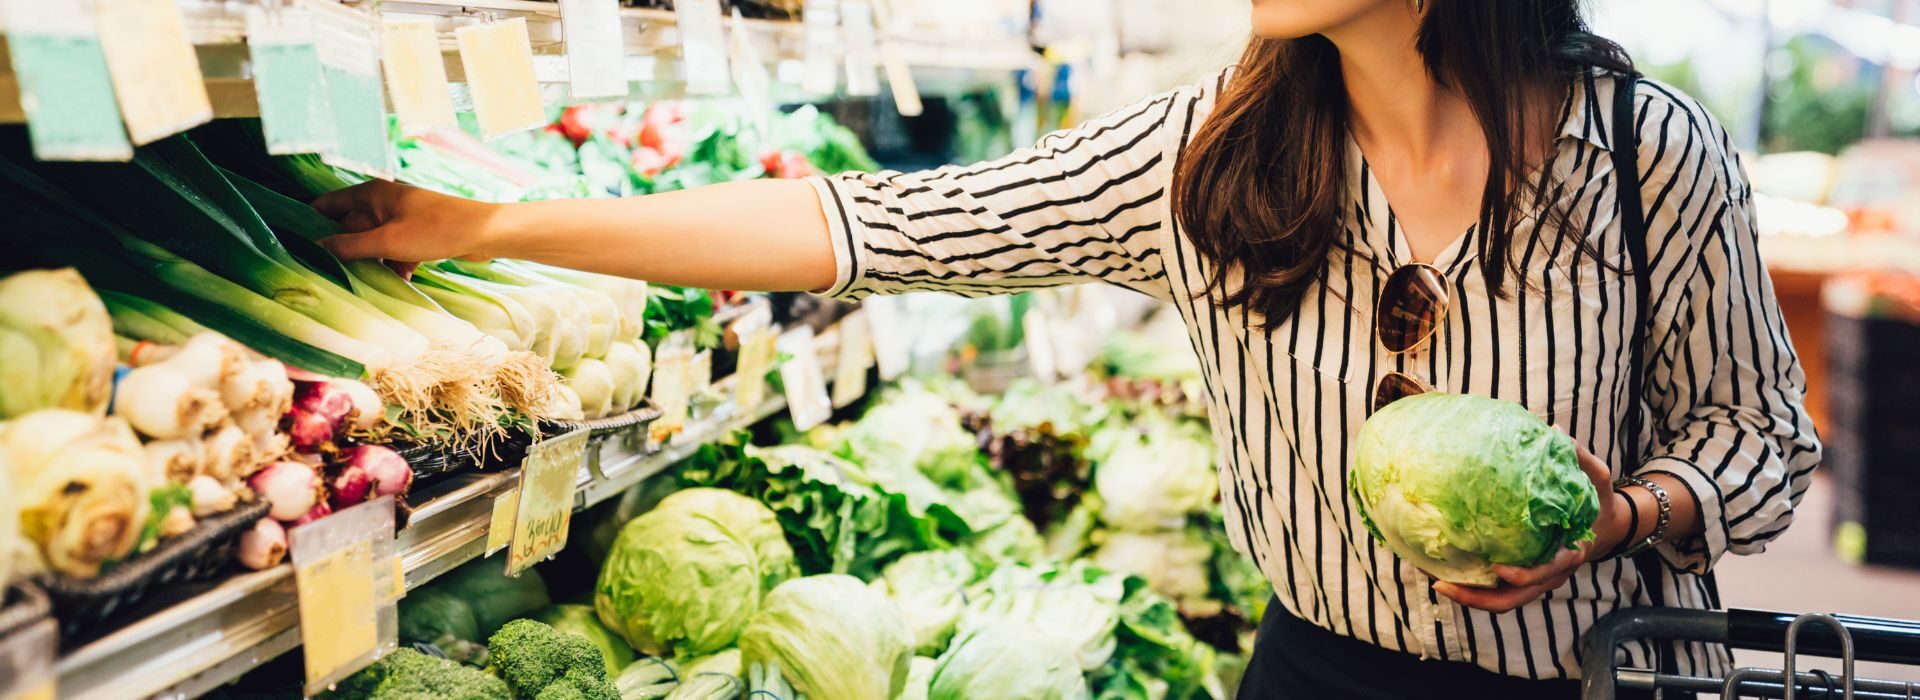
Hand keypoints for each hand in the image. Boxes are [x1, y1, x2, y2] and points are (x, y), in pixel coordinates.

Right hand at [312, 180, 503, 273]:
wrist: (485, 233)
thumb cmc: (436, 230)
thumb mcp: (388, 241)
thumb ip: (350, 246)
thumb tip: (315, 249)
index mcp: (371, 193)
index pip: (328, 205)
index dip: (310, 222)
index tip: (294, 245)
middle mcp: (383, 202)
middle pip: (349, 227)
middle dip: (341, 250)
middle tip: (324, 274)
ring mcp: (401, 219)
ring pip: (373, 243)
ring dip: (370, 263)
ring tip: (359, 284)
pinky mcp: (417, 235)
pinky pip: (395, 252)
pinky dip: (395, 266)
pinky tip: (399, 283)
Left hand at [1434, 442, 1632, 612]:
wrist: (1606, 527)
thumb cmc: (1598, 501)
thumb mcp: (1598, 478)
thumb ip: (1581, 458)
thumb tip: (1555, 431)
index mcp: (1569, 554)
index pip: (1545, 574)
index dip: (1522, 575)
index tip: (1497, 568)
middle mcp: (1551, 574)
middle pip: (1513, 599)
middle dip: (1478, 599)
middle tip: (1442, 585)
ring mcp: (1537, 580)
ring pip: (1502, 601)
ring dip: (1470, 598)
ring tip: (1435, 583)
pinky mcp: (1525, 578)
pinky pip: (1498, 591)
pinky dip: (1474, 588)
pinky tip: (1444, 573)